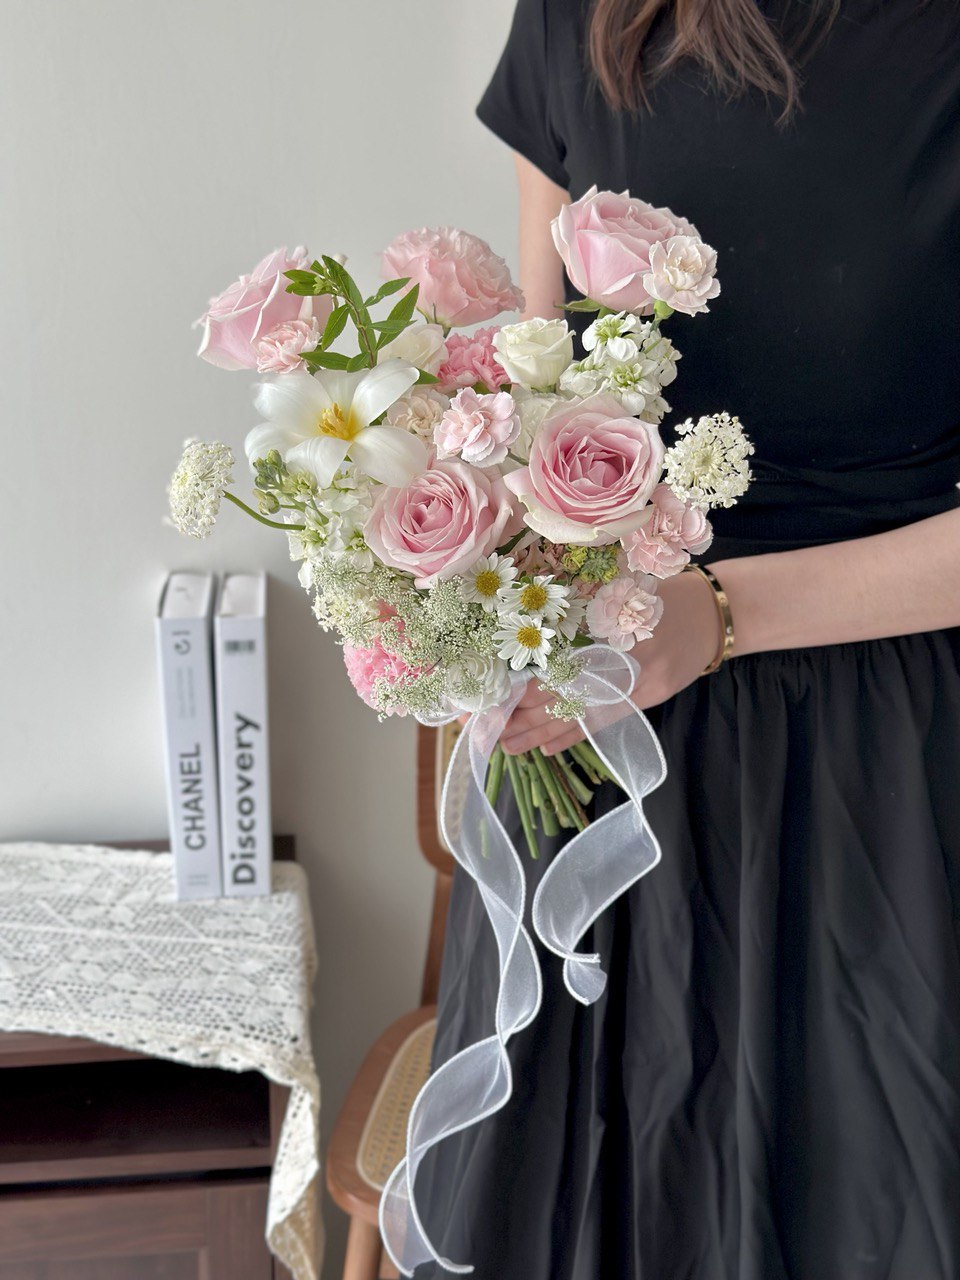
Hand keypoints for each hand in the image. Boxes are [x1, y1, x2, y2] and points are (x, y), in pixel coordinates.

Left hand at [500, 569, 722, 756]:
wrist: (712, 613)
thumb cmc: (659, 595)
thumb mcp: (621, 592)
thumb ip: (581, 613)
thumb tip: (524, 635)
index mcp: (612, 622)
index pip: (557, 661)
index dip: (523, 682)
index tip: (493, 694)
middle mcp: (625, 655)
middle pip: (564, 690)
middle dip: (523, 712)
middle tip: (488, 727)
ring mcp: (641, 680)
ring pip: (581, 711)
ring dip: (542, 732)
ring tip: (508, 746)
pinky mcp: (650, 697)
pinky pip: (605, 720)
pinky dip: (575, 734)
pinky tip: (547, 748)